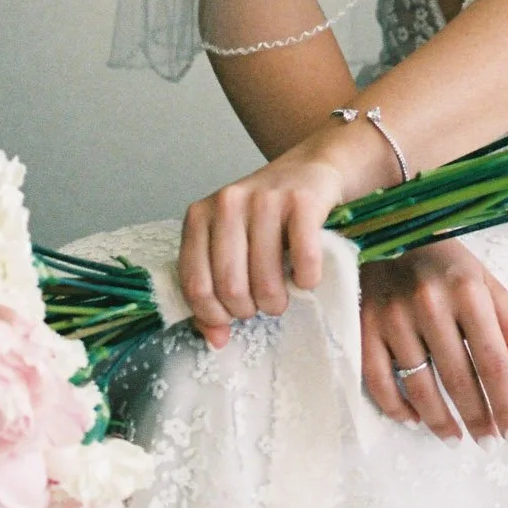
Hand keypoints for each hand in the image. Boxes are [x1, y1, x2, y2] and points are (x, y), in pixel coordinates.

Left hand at [178, 140, 342, 350]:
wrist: (313, 167)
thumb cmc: (267, 215)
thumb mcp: (232, 244)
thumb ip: (214, 289)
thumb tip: (216, 340)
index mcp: (199, 215)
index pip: (195, 285)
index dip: (214, 314)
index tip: (231, 317)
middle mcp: (227, 203)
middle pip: (230, 287)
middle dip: (249, 309)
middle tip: (262, 303)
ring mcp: (265, 199)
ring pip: (264, 281)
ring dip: (277, 301)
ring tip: (283, 294)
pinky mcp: (302, 201)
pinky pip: (303, 262)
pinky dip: (307, 280)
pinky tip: (306, 276)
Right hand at [360, 240, 507, 444]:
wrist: (388, 232)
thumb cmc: (448, 267)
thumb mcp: (488, 287)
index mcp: (468, 289)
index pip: (494, 360)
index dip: (506, 403)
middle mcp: (429, 302)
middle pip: (458, 378)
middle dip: (478, 418)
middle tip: (489, 443)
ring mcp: (391, 314)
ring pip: (419, 386)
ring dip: (440, 421)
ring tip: (456, 438)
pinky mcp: (362, 324)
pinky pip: (378, 381)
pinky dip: (396, 408)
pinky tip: (414, 420)